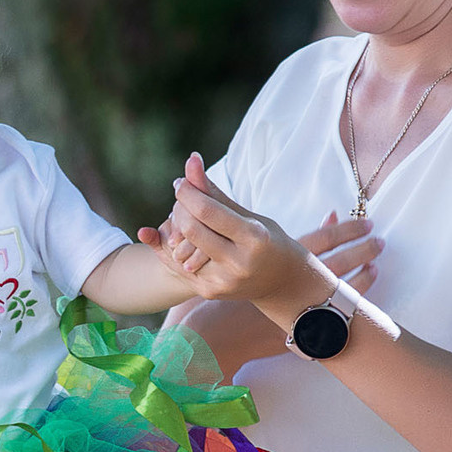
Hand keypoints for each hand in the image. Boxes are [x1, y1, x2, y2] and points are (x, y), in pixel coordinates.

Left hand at [161, 152, 329, 313]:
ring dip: (174, 228)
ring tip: (181, 217)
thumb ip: (215, 192)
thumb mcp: (248, 215)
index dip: (188, 193)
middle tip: (180, 198)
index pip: (208, 211)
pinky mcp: (210, 292)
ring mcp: (223, 281)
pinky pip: (178, 267)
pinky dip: (170, 248)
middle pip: (192, 229)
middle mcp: (239, 262)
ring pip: (180, 249)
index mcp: (254, 238)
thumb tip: (190, 160)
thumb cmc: (267, 240)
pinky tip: (171, 234)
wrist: (282, 283)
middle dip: (180, 209)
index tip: (180, 183)